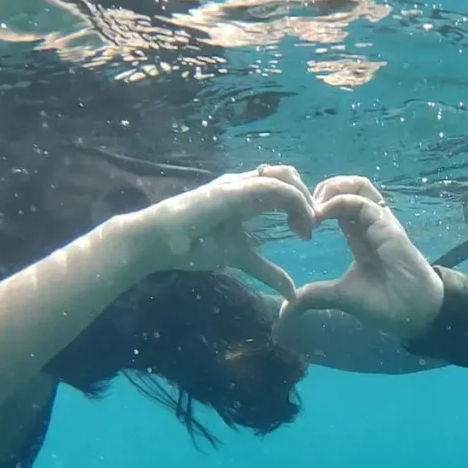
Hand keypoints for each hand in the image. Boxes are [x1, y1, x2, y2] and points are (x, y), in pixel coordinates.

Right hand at [141, 165, 315, 299]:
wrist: (158, 241)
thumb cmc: (192, 246)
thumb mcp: (241, 258)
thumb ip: (267, 271)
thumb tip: (290, 292)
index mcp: (246, 197)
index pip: (284, 188)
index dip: (302, 207)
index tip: (306, 235)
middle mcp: (245, 184)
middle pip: (290, 176)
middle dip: (307, 199)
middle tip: (309, 230)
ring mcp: (238, 184)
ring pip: (285, 176)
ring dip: (303, 199)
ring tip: (307, 226)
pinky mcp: (233, 190)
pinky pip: (273, 187)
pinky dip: (294, 201)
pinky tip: (299, 223)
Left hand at [275, 175, 444, 339]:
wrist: (412, 313)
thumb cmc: (383, 303)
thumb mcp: (339, 296)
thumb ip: (314, 296)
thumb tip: (286, 309)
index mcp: (358, 235)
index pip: (337, 203)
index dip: (314, 204)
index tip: (293, 222)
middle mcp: (368, 223)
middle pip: (346, 186)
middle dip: (319, 190)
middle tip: (299, 211)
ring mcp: (378, 221)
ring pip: (356, 184)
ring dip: (330, 189)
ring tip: (311, 209)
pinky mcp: (386, 225)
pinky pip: (360, 201)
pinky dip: (336, 202)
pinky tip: (319, 217)